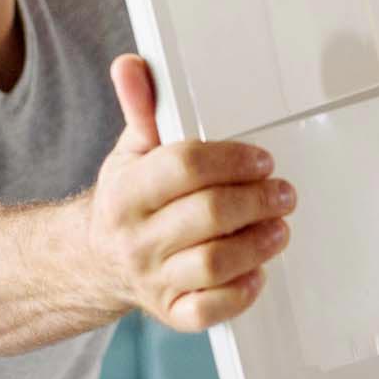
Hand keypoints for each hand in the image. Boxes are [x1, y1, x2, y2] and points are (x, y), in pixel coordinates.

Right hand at [85, 54, 296, 331]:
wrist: (95, 262)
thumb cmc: (128, 202)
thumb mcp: (130, 152)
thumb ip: (142, 110)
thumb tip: (132, 65)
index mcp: (126, 193)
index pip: (183, 168)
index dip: (231, 160)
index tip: (261, 159)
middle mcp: (136, 239)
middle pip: (207, 215)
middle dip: (255, 200)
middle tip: (283, 193)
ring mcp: (154, 279)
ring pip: (214, 264)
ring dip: (258, 244)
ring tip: (279, 227)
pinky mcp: (171, 312)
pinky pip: (211, 310)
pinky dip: (241, 292)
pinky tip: (257, 270)